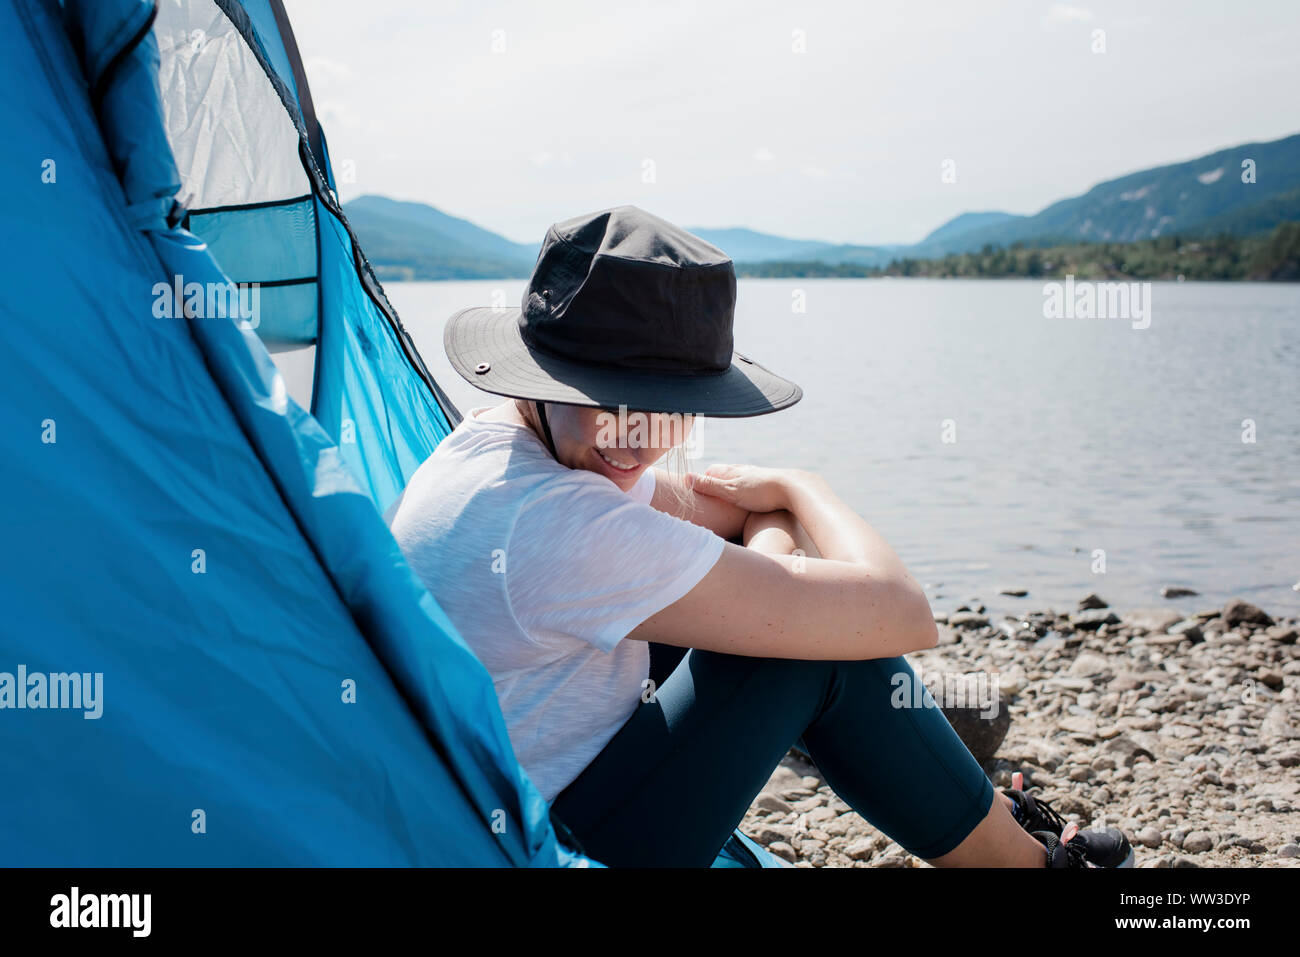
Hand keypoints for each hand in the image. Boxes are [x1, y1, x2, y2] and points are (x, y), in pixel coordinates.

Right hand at [685, 464, 800, 512]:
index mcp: (733, 471)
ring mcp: (759, 477)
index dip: (703, 481)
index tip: (697, 492)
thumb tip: (685, 477)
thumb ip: (709, 486)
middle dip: (717, 483)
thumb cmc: (761, 492)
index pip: (712, 471)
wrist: (794, 489)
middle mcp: (746, 471)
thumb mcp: (730, 491)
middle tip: (711, 496)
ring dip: (733, 489)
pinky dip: (748, 494)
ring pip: (741, 481)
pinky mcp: (770, 486)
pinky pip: (754, 488)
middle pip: (726, 474)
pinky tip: (752, 503)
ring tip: (729, 501)